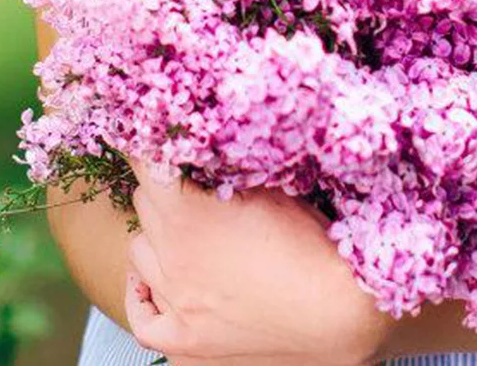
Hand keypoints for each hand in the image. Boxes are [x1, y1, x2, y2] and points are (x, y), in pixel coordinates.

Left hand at [122, 155, 392, 365]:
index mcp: (187, 218)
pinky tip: (152, 281)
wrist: (336, 311)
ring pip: (140, 253)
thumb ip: (225, 168)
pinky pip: (143, 319)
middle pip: (144, 206)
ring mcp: (177, 306)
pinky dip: (142, 295)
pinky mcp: (187, 343)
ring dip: (157, 234)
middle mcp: (173, 262)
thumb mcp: (269, 188)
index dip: (153, 144)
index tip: (158, 133)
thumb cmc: (311, 245)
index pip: (146, 166)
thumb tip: (203, 143)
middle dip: (162, 186)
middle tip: (188, 178)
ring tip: (183, 224)